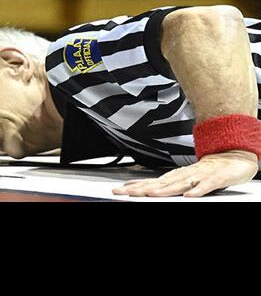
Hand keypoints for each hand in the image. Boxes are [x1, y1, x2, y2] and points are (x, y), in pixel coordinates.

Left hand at [112, 149, 258, 196]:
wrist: (232, 157)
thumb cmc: (207, 170)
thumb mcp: (184, 178)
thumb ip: (167, 184)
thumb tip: (146, 188)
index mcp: (176, 176)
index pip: (153, 182)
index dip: (136, 186)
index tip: (121, 190)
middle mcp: (184, 175)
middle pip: (161, 184)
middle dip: (142, 189)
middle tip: (125, 193)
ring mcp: (200, 176)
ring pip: (180, 184)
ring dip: (165, 190)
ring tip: (150, 194)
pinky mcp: (216, 179)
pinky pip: (207, 186)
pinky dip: (198, 190)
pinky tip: (190, 195)